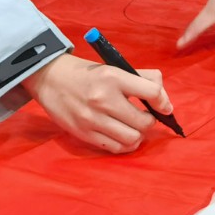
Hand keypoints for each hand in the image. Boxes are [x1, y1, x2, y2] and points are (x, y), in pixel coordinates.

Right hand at [23, 52, 167, 152]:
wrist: (50, 79)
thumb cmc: (87, 73)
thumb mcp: (114, 67)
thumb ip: (141, 78)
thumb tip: (163, 98)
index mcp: (114, 77)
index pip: (151, 92)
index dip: (163, 102)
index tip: (164, 107)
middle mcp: (104, 99)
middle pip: (144, 121)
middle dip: (150, 120)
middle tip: (145, 116)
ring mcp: (93, 119)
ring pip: (132, 138)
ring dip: (139, 135)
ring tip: (135, 127)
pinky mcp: (84, 134)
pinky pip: (115, 148)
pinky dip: (125, 144)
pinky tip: (124, 136)